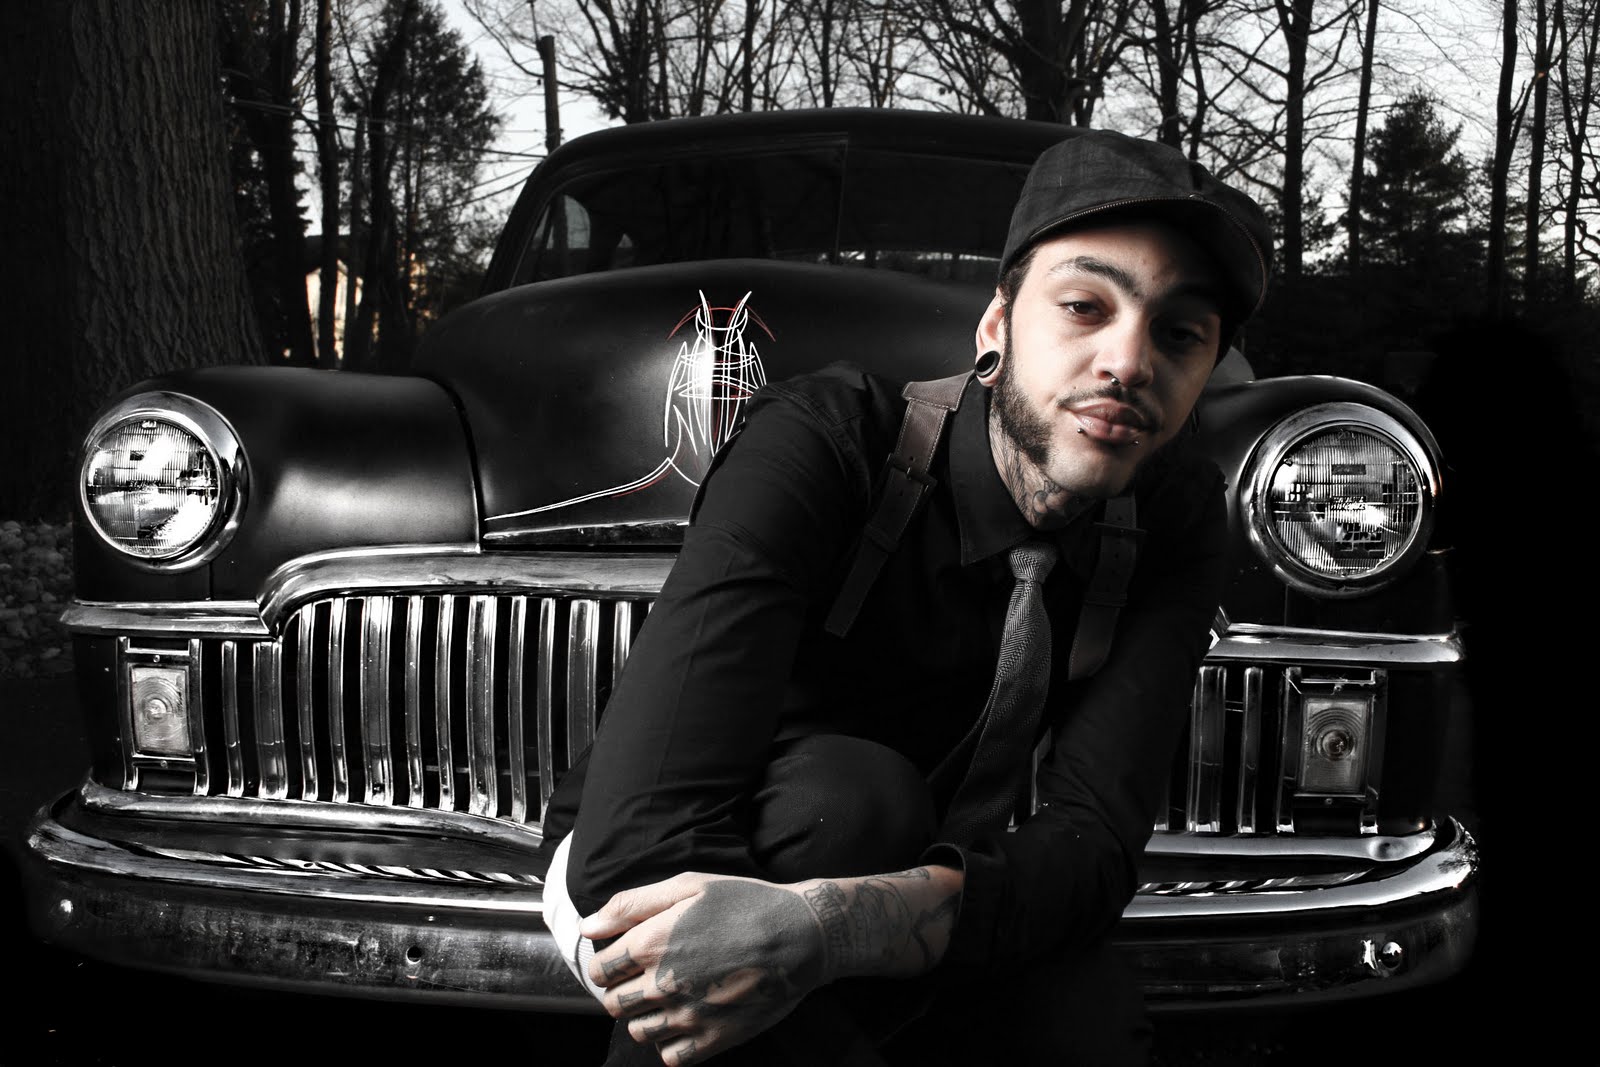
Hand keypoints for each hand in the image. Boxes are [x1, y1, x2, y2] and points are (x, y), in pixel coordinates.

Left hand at [582, 872, 825, 1065]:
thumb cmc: (745, 903)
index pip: (599, 970)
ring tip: (667, 997)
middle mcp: (663, 984)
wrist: (801, 935)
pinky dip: (671, 1043)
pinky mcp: (714, 1038)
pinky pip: (671, 1056)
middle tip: (644, 978)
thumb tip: (588, 926)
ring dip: (644, 1017)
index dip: (607, 963)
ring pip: (638, 1032)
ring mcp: (689, 1015)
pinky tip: (686, 1018)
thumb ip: (632, 904)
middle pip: (613, 1005)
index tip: (624, 958)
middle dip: (621, 991)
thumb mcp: (689, 886)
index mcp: (652, 943)